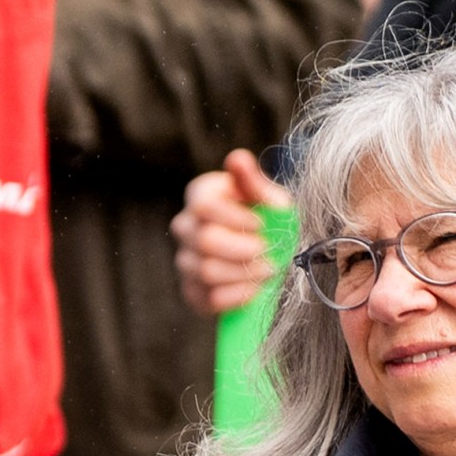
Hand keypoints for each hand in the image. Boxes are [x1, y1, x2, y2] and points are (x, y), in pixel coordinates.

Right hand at [174, 152, 288, 315]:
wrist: (270, 253)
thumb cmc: (269, 219)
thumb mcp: (270, 198)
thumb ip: (254, 182)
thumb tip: (238, 158)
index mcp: (200, 196)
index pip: (203, 207)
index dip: (236, 219)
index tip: (261, 225)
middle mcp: (185, 227)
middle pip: (205, 241)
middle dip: (244, 249)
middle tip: (268, 251)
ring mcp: (185, 260)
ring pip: (208, 271)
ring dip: (245, 273)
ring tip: (267, 269)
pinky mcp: (193, 291)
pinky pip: (210, 298)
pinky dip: (239, 295)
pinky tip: (256, 287)